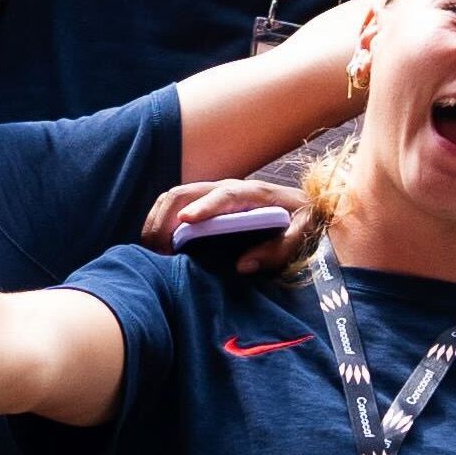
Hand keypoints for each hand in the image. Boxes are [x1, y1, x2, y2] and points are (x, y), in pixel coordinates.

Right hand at [142, 179, 313, 274]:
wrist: (304, 204)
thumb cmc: (303, 219)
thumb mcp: (303, 233)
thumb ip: (278, 249)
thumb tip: (242, 266)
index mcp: (254, 193)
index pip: (225, 195)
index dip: (204, 207)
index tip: (185, 222)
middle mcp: (228, 188)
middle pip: (187, 193)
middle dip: (166, 218)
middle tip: (157, 251)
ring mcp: (213, 193)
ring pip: (175, 197)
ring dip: (158, 220)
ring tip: (152, 251)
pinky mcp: (205, 203)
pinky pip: (175, 205)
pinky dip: (160, 221)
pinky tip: (157, 245)